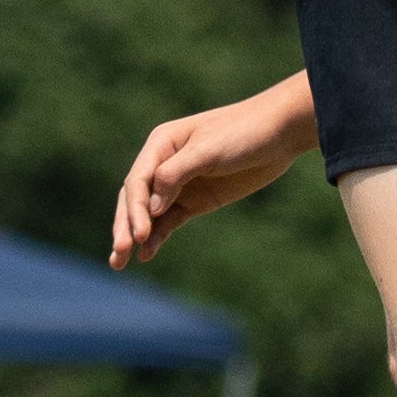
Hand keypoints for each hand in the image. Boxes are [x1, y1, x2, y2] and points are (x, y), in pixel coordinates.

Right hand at [110, 90, 307, 267]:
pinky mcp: (195, 201)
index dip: (135, 209)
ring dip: (135, 236)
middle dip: (125, 226)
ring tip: (119, 263)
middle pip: (135, 199)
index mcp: (161, 144)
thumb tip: (152, 207)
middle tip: (119, 254)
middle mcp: (164, 165)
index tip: (140, 233)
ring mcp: (179, 185)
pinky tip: (146, 255)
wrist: (278, 135)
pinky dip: (157, 237)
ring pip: (149, 214)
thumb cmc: (242, 133)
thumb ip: (176, 174)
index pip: (138, 181)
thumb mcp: (208, 150)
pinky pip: (169, 222)